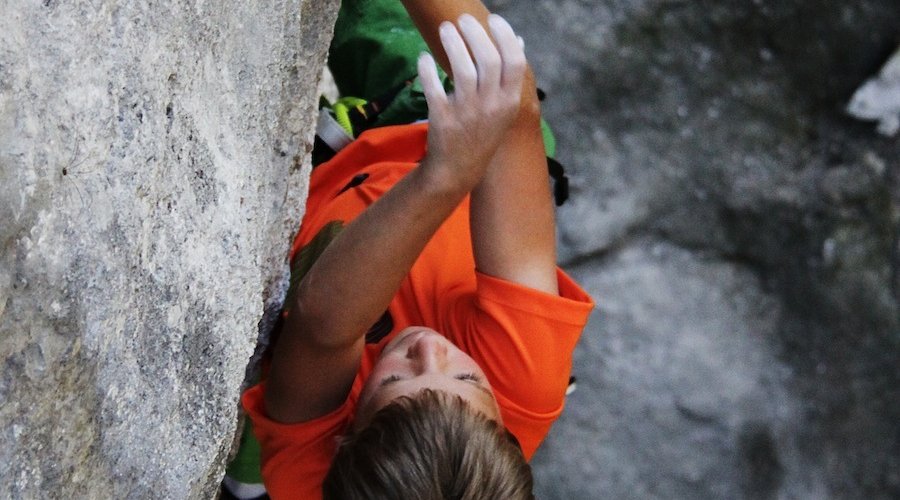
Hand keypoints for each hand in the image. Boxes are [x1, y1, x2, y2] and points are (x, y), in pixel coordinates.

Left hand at [417, 14, 526, 192]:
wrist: (458, 170)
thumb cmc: (483, 134)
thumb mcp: (504, 109)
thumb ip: (511, 76)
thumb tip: (519, 41)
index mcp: (510, 102)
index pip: (515, 62)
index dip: (505, 36)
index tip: (493, 19)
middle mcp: (491, 106)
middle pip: (489, 60)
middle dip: (475, 33)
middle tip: (462, 19)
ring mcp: (467, 113)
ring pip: (462, 70)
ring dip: (453, 44)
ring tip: (445, 28)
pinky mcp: (442, 119)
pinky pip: (433, 87)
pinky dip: (427, 69)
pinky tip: (423, 58)